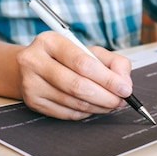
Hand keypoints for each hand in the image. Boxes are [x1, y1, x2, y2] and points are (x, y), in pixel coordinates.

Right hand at [16, 31, 133, 119]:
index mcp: (50, 41)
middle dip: (106, 96)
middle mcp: (35, 61)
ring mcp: (31, 83)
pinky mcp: (33, 102)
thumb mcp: (90, 51)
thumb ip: (113, 62)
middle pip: (77, 86)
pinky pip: (67, 113)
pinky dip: (86, 112)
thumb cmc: (65, 58)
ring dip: (99, 106)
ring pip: (74, 102)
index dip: (108, 79)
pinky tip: (94, 106)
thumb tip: (124, 83)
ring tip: (111, 103)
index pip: (83, 63)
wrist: (31, 66)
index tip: (125, 89)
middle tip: (121, 100)